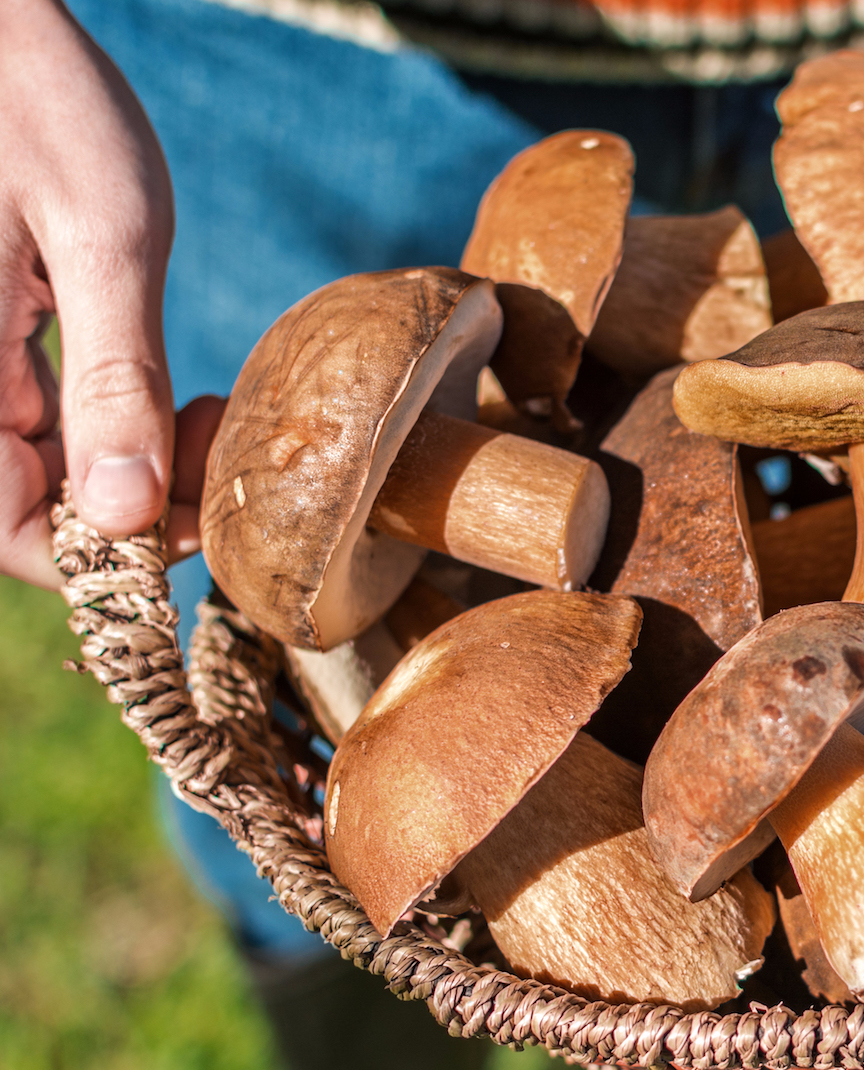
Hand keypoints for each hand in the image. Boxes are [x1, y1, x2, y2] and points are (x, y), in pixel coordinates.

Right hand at [1, 0, 173, 588]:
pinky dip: (117, 422)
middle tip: (221, 448)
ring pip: (49, 469)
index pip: (16, 535)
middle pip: (37, 509)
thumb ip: (112, 380)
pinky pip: (46, 416)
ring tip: (210, 417)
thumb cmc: (35, 97)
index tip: (203, 512)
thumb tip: (129, 518)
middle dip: (141, 509)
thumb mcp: (102, 234)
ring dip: (138, 467)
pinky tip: (177, 393)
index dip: (111, 556)